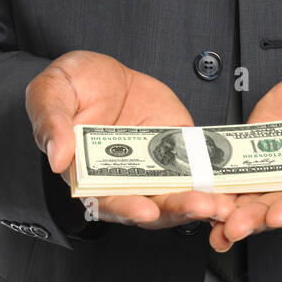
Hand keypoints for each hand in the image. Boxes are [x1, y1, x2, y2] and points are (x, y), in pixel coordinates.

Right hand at [26, 50, 236, 229]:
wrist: (101, 72)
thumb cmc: (71, 86)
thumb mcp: (51, 91)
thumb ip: (51, 123)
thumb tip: (57, 156)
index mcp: (87, 175)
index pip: (107, 201)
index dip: (126, 208)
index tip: (145, 210)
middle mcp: (123, 178)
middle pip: (151, 205)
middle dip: (176, 209)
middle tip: (200, 207)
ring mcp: (153, 166)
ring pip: (177, 193)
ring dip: (200, 201)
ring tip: (219, 202)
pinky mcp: (177, 148)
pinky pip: (198, 167)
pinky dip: (214, 178)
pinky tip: (230, 184)